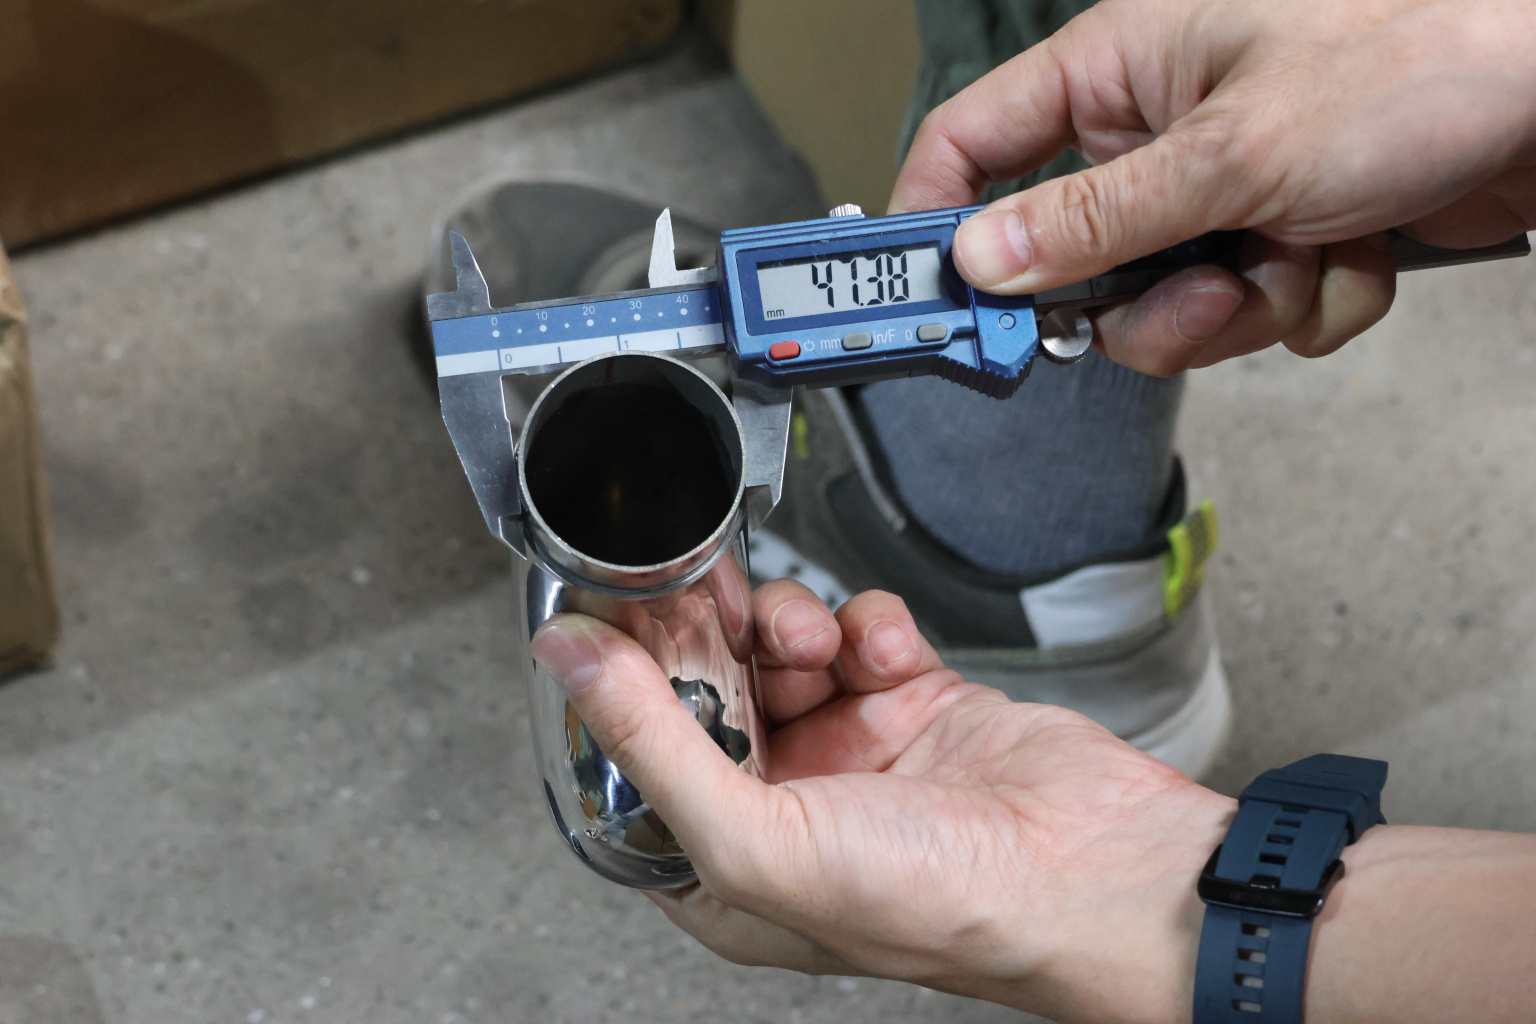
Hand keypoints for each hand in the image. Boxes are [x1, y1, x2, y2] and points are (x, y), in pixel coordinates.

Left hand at [532, 582, 1233, 1023]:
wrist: (1099, 870)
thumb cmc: (941, 904)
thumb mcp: (758, 837)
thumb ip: (651, 740)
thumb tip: (567, 659)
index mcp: (727, 865)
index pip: (636, 757)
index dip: (619, 686)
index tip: (609, 613)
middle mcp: (782, 807)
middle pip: (703, 687)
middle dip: (704, 636)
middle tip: (701, 586)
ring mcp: (847, 750)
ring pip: (777, 646)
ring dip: (788, 624)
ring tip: (814, 636)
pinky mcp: (908, 700)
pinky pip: (856, 632)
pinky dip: (865, 626)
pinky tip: (883, 651)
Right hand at [891, 0, 1535, 374]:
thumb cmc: (1424, 52)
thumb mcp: (1235, 152)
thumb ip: (1096, 219)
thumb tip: (984, 260)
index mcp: (1121, 69)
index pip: (973, 142)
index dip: (939, 222)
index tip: (935, 304)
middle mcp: (1161, 128)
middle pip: (1078, 259)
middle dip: (1146, 303)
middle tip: (1202, 295)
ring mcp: (1225, 185)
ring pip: (1171, 302)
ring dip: (1245, 306)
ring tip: (1307, 258)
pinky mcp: (1286, 228)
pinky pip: (1253, 307)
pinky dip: (1309, 299)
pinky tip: (1359, 250)